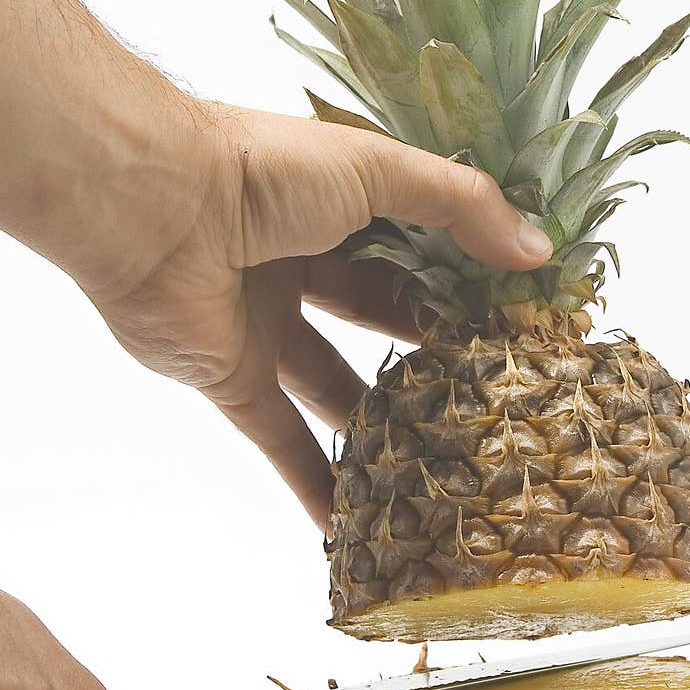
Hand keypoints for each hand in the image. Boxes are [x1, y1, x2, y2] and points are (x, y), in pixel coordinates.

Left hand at [0, 0, 552, 527]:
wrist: (152, 208)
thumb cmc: (263, 171)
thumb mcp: (379, 169)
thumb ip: (460, 206)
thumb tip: (537, 252)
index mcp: (336, 203)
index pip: (419, 246)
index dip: (468, 277)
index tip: (522, 317)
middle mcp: (303, 261)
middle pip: (382, 316)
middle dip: (435, 350)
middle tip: (497, 391)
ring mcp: (266, 323)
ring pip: (337, 384)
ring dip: (384, 420)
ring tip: (447, 458)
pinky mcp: (233, 376)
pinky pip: (281, 439)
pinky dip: (316, 482)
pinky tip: (358, 520)